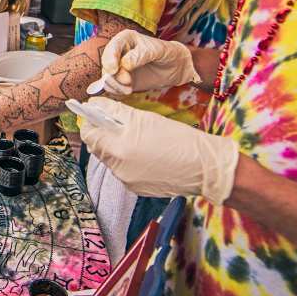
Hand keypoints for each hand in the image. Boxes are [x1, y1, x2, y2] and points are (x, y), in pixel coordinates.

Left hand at [76, 97, 239, 203]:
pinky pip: (125, 171)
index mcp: (119, 150)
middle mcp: (119, 170)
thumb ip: (115, 112)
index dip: (90, 123)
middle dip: (104, 134)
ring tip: (139, 138)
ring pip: (112, 159)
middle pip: (98, 148)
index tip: (96, 114)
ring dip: (118, 147)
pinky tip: (148, 153)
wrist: (207, 168)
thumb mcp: (145, 119)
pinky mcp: (138, 190)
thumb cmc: (179, 139)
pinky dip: (130, 160)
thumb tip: (94, 106)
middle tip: (120, 122)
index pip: (89, 136)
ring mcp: (128, 182)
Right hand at [96, 30, 198, 97]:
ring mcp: (118, 67)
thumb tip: (124, 64)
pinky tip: (127, 91)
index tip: (114, 70)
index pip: (112, 47)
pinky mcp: (121, 80)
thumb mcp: (157, 50)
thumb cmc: (167, 53)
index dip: (110, 58)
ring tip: (129, 89)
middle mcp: (118, 52)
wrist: (175, 67)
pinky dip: (116, 91)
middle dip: (113, 75)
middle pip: (106, 64)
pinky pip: (111, 87)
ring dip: (115, 85)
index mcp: (125, 39)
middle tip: (127, 82)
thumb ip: (140, 55)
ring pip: (107, 77)